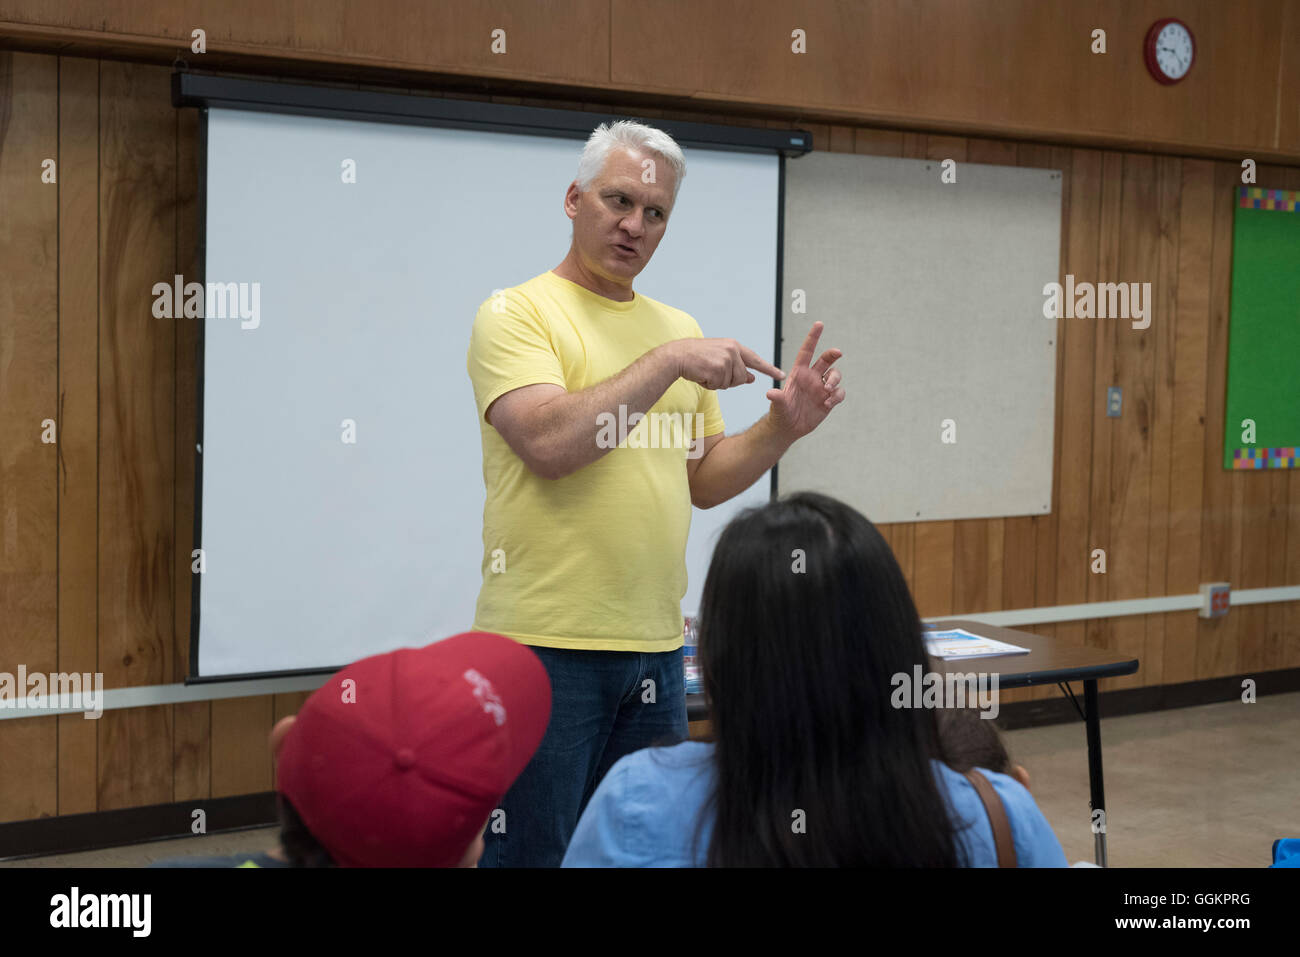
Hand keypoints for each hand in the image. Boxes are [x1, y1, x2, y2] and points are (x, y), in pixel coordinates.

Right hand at [671, 337, 784, 390]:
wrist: (677, 356)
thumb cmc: (696, 358)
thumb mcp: (719, 358)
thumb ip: (737, 366)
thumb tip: (752, 378)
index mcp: (733, 346)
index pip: (755, 359)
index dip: (769, 369)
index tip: (781, 375)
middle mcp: (732, 350)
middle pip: (742, 378)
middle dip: (729, 381)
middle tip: (712, 372)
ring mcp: (726, 359)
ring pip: (730, 383)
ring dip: (717, 383)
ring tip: (705, 371)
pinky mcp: (718, 368)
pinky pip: (719, 386)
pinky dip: (709, 384)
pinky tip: (701, 374)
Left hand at [766, 321, 843, 439]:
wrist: (788, 428)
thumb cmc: (780, 413)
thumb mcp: (778, 405)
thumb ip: (777, 398)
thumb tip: (770, 393)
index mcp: (799, 373)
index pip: (807, 351)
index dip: (813, 337)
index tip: (819, 324)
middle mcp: (812, 377)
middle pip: (826, 359)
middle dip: (833, 354)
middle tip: (838, 353)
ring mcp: (821, 388)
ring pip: (835, 375)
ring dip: (835, 379)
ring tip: (827, 390)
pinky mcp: (828, 400)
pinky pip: (839, 392)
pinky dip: (837, 395)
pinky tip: (828, 403)